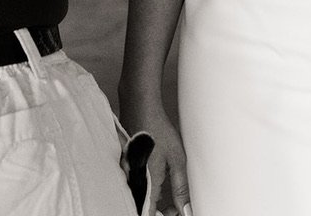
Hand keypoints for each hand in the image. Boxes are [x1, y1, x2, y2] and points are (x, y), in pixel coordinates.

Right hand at [120, 97, 190, 215]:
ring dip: (154, 201)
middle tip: (176, 207)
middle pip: (144, 207)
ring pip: (140, 197)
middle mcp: (132, 180)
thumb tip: (185, 208)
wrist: (140, 106)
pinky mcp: (125, 166)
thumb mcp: (176, 158)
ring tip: (170, 197)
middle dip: (161, 211)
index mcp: (146, 182)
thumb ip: (180, 186)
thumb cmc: (158, 129)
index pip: (150, 214)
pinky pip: (135, 185)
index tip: (175, 213)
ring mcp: (127, 173)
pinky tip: (158, 182)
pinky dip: (147, 189)